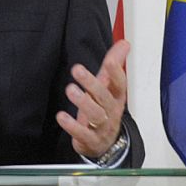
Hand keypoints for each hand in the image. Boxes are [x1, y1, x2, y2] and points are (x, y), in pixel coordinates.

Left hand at [56, 38, 129, 159]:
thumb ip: (114, 64)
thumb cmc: (104, 108)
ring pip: (96, 115)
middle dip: (92, 84)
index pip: (120, 83)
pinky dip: (72, 126)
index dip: (116, 72)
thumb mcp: (109, 85)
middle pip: (105, 97)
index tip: (109, 60)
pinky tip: (61, 116)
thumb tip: (124, 43)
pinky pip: (83, 134)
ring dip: (83, 102)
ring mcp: (102, 126)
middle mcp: (111, 111)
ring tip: (70, 89)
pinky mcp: (91, 140)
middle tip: (77, 69)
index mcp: (116, 96)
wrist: (105, 142)